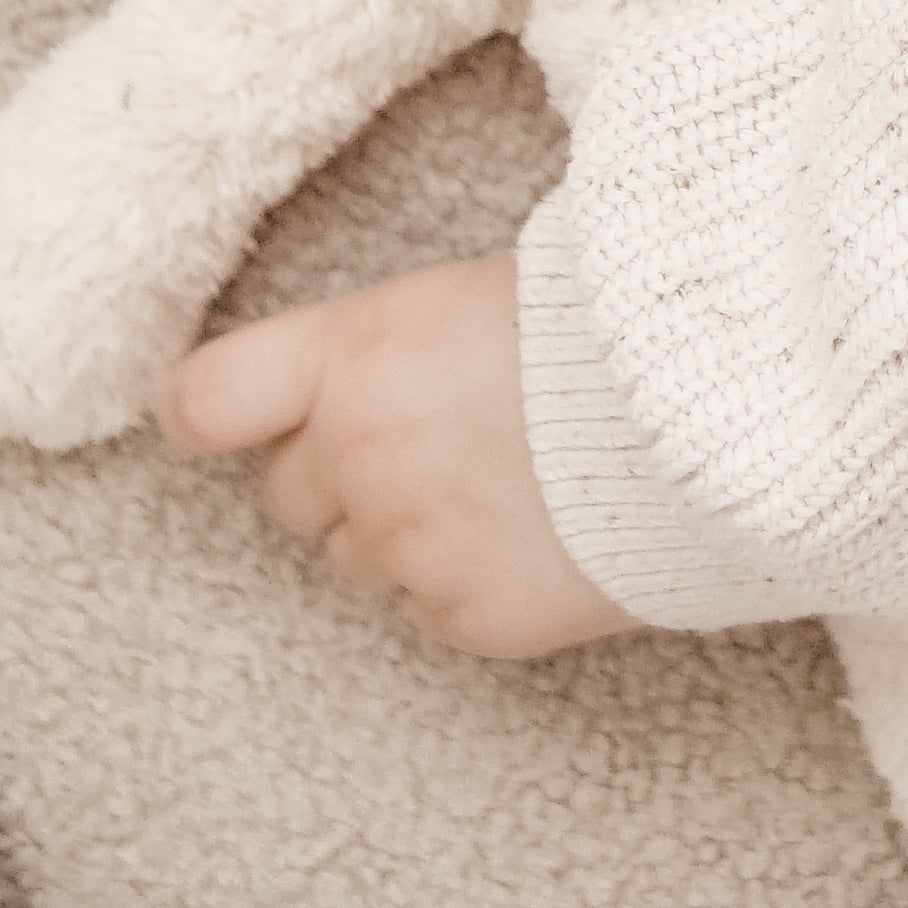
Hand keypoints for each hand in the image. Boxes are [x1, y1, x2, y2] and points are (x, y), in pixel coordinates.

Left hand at [157, 253, 636, 657]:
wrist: (712, 408)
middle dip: (338, 474)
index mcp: (356, 354)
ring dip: (403, 530)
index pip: (209, 399)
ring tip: (501, 483)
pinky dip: (468, 581)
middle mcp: (360, 454)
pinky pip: (431, 610)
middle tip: (427, 439)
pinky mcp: (466, 615)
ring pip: (358, 560)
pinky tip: (536, 532)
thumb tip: (354, 378)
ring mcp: (411, 545)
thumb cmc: (605, 323)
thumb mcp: (475, 291)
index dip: (195, 412)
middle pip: (287, 496)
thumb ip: (389, 349)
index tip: (195, 420)